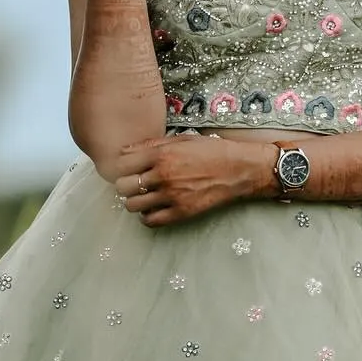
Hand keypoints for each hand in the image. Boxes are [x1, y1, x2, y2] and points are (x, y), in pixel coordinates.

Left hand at [112, 133, 267, 226]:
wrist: (239, 169)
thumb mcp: (181, 139)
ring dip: (135, 200)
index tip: (130, 167)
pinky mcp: (181, 212)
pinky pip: (150, 221)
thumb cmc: (211, 151)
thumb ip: (152, 144)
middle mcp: (163, 175)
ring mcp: (171, 196)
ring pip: (132, 205)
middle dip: (126, 184)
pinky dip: (147, 216)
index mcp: (161, 154)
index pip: (122, 163)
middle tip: (136, 182)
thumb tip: (126, 151)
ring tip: (145, 196)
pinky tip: (155, 208)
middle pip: (122, 186)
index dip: (123, 165)